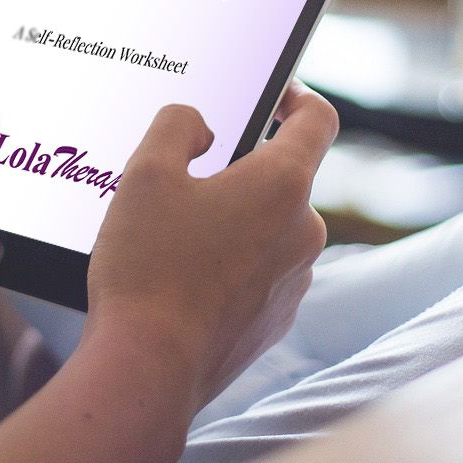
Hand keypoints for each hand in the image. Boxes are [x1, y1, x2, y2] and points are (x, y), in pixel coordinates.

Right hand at [86, 82, 336, 411]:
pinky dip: (228, 266)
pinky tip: (179, 278)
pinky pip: (258, 273)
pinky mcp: (274, 320)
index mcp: (281, 185)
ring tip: (171, 236)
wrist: (149, 367)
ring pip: (268, 230)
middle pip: (282, 179)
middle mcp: (303, 232)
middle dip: (238, 172)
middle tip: (182, 179)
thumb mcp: (145, 172)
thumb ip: (176, 125)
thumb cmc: (147, 267)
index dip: (296, 96)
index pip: (317, 120)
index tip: (275, 95)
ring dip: (232, 222)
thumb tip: (200, 126)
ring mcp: (294, 282)